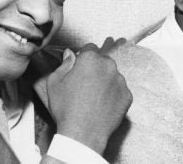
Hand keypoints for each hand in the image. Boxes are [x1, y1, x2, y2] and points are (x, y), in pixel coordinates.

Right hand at [44, 37, 131, 154]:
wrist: (83, 134)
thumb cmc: (66, 108)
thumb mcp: (55, 83)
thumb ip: (64, 64)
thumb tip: (70, 54)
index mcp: (90, 59)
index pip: (89, 49)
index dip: (83, 58)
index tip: (79, 67)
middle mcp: (109, 66)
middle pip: (103, 61)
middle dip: (95, 69)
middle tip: (85, 85)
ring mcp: (120, 81)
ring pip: (112, 75)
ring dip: (105, 81)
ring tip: (93, 98)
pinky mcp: (127, 95)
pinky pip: (120, 90)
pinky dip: (113, 95)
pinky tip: (102, 105)